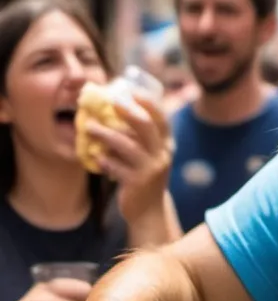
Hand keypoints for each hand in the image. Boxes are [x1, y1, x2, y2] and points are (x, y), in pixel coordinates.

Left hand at [85, 93, 174, 222]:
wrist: (148, 210)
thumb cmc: (143, 176)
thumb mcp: (148, 155)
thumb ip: (138, 137)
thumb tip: (115, 111)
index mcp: (166, 144)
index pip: (161, 117)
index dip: (147, 102)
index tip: (130, 90)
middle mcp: (162, 154)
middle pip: (146, 126)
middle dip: (127, 110)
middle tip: (109, 101)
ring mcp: (151, 169)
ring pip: (127, 145)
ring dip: (105, 133)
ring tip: (89, 127)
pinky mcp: (137, 182)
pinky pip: (116, 166)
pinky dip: (103, 159)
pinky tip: (94, 156)